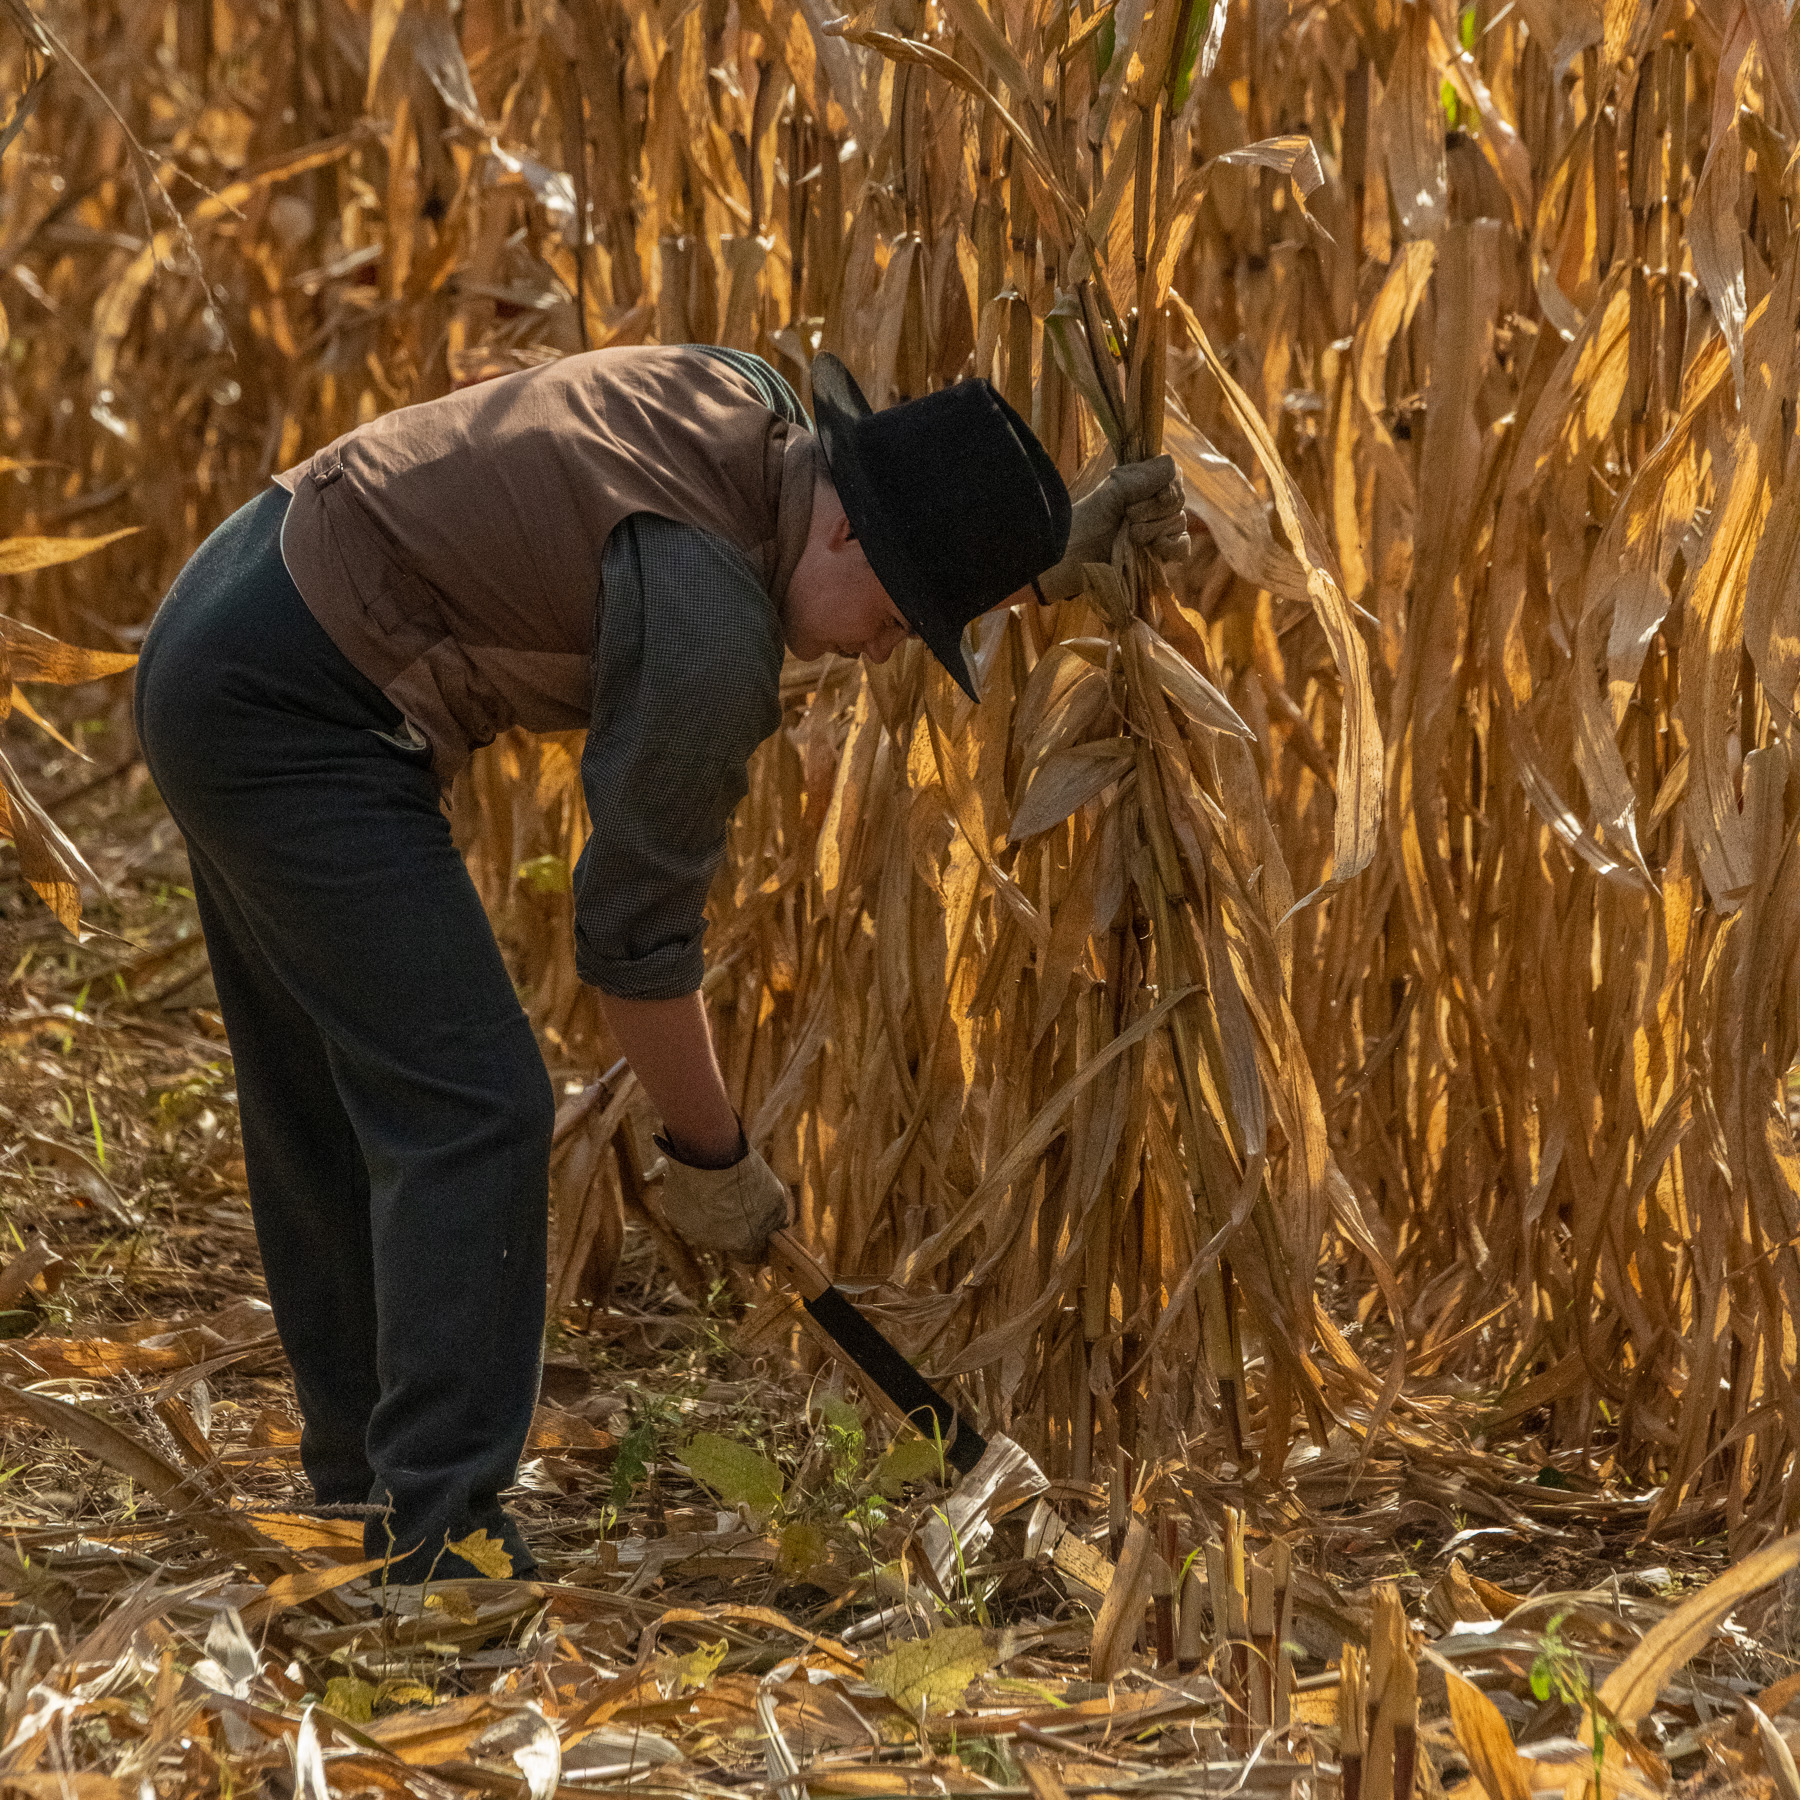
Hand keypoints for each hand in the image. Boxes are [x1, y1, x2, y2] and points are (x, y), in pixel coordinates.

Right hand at [656, 1130, 791, 1262]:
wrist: (709, 1153)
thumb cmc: (745, 1175)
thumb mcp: (775, 1196)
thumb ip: (777, 1218)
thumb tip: (779, 1227)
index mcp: (741, 1242)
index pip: (751, 1255)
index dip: (757, 1243)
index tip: (760, 1230)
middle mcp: (715, 1242)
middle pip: (727, 1239)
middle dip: (732, 1223)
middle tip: (736, 1197)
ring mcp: (692, 1228)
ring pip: (705, 1224)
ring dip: (711, 1210)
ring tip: (717, 1184)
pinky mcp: (674, 1213)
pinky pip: (687, 1210)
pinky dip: (693, 1199)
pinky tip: (700, 1181)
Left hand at [1037, 454, 1190, 599]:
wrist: (1072, 559)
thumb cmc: (1085, 521)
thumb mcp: (1112, 492)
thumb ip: (1143, 477)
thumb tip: (1173, 464)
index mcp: (1142, 484)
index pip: (1174, 476)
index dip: (1167, 486)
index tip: (1151, 496)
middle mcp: (1153, 505)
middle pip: (1178, 500)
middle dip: (1153, 510)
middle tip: (1127, 518)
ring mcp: (1158, 531)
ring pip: (1179, 522)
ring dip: (1154, 529)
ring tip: (1130, 537)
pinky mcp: (1159, 555)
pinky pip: (1183, 547)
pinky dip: (1173, 547)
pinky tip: (1156, 548)